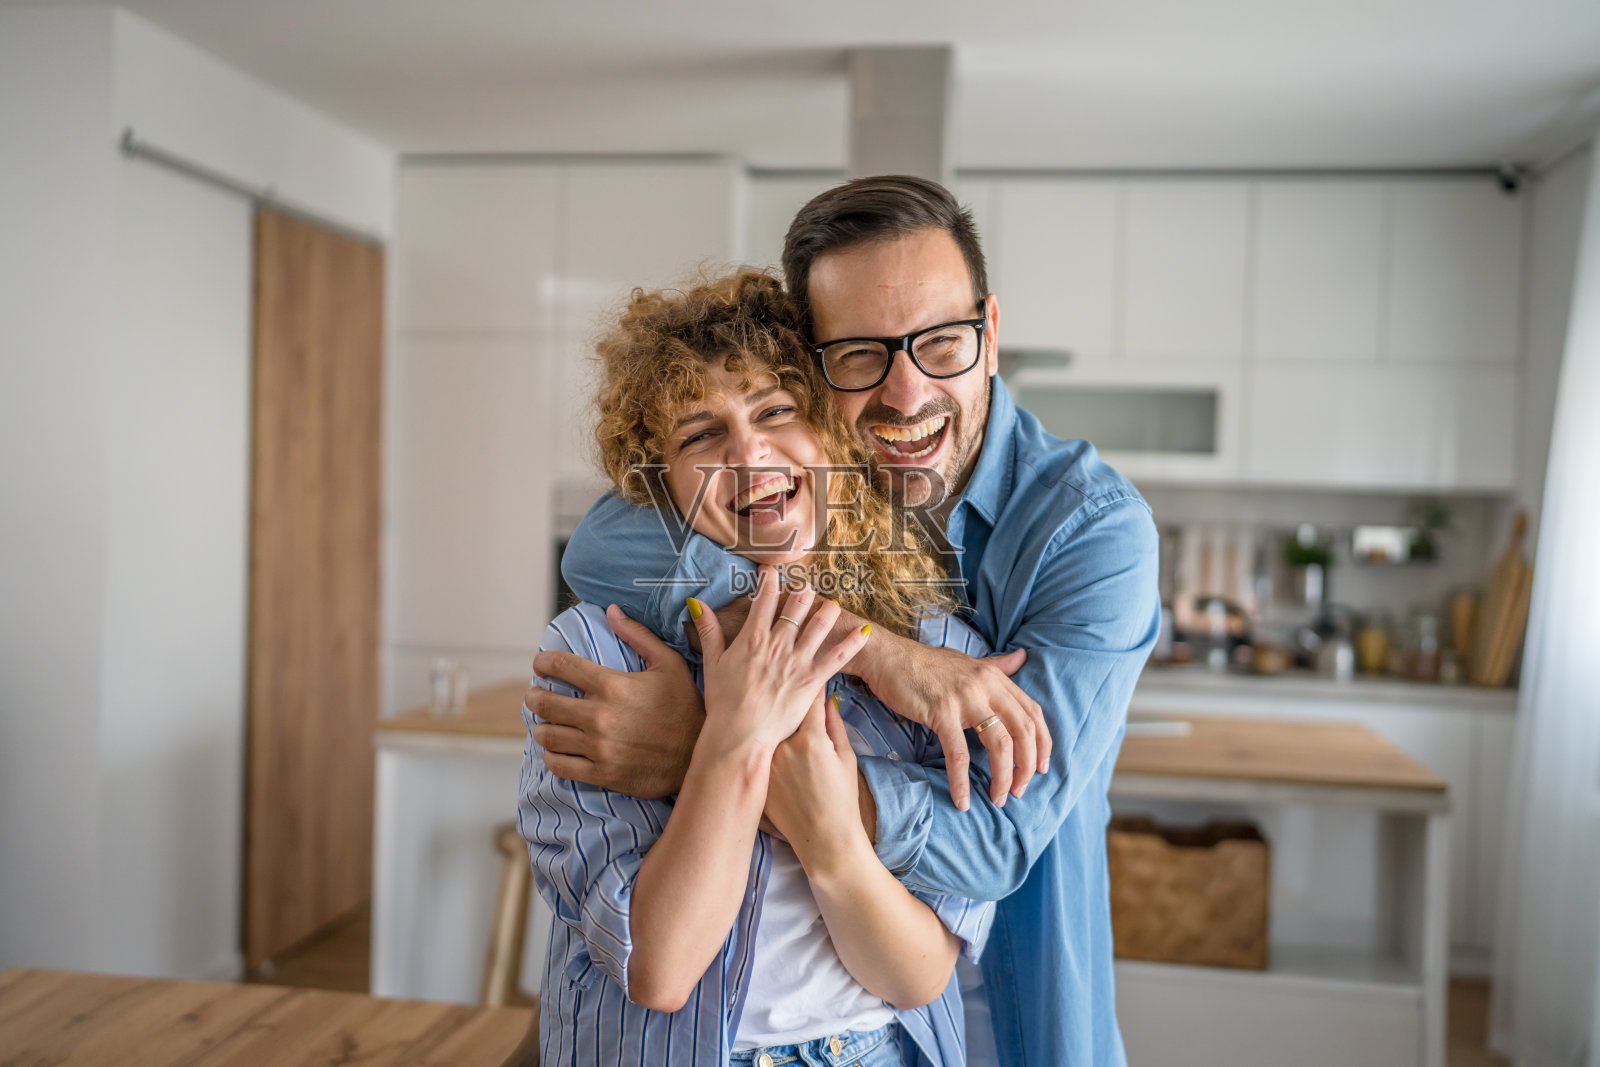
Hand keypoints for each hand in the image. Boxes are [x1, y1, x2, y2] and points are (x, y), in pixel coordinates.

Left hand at [527, 604, 703, 798]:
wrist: (698, 756)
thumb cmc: (685, 707)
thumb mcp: (669, 664)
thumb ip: (638, 635)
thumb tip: (612, 610)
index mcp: (612, 685)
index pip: (561, 666)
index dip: (543, 662)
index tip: (540, 665)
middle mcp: (599, 715)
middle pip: (545, 702)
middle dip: (535, 696)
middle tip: (536, 695)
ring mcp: (598, 747)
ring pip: (547, 735)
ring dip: (541, 727)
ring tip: (545, 724)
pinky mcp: (601, 773)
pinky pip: (559, 765)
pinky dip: (551, 756)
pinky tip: (556, 750)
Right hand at [691, 567, 870, 751]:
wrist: (739, 734)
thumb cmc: (723, 702)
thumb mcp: (712, 663)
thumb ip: (709, 631)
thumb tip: (697, 604)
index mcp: (752, 638)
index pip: (764, 598)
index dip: (769, 580)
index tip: (771, 570)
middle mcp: (777, 644)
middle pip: (797, 606)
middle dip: (803, 592)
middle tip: (806, 588)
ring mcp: (796, 661)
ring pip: (819, 624)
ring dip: (828, 610)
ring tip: (832, 604)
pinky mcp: (811, 680)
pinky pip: (837, 657)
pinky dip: (851, 643)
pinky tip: (863, 632)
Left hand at [764, 694, 869, 870]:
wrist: (825, 839)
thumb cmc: (842, 799)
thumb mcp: (846, 758)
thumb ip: (834, 725)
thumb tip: (826, 701)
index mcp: (811, 739)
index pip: (807, 699)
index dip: (809, 686)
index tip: (808, 676)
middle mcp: (784, 747)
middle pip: (782, 712)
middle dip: (786, 702)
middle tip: (785, 690)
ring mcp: (767, 764)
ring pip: (768, 731)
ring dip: (771, 722)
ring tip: (771, 717)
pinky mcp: (759, 778)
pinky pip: (759, 753)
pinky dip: (761, 746)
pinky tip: (761, 744)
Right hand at [858, 637, 1050, 811]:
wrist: (889, 657)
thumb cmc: (927, 665)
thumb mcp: (968, 663)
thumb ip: (997, 666)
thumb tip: (1023, 657)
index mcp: (996, 677)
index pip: (1033, 713)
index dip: (1043, 744)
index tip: (1041, 769)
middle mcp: (986, 685)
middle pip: (1024, 731)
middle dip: (1027, 767)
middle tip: (1019, 791)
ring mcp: (965, 698)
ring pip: (999, 744)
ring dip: (1003, 777)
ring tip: (998, 798)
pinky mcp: (941, 712)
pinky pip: (958, 753)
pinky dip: (961, 781)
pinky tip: (962, 800)